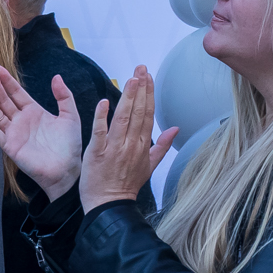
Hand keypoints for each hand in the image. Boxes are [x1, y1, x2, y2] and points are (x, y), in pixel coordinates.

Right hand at [0, 67, 83, 199]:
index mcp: (33, 111)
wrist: (68, 169)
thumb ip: (64, 96)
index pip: (16, 93)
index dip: (7, 81)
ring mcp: (13, 133)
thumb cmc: (70, 145)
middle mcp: (20, 121)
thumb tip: (57, 77)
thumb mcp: (70, 116)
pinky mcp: (9, 146)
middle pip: (3, 100)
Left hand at [81, 66, 177, 212]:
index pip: (148, 114)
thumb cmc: (127, 185)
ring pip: (123, 118)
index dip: (148, 94)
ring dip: (128, 97)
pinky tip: (105, 102)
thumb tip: (175, 129)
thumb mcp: (150, 166)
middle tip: (141, 68)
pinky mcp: (97, 153)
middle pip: (139, 112)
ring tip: (132, 78)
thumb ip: (163, 146)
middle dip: (140, 88)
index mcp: (143, 145)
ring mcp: (114, 148)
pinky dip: (102, 117)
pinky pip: (100, 132)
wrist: (109, 205)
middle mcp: (131, 144)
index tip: (148, 76)